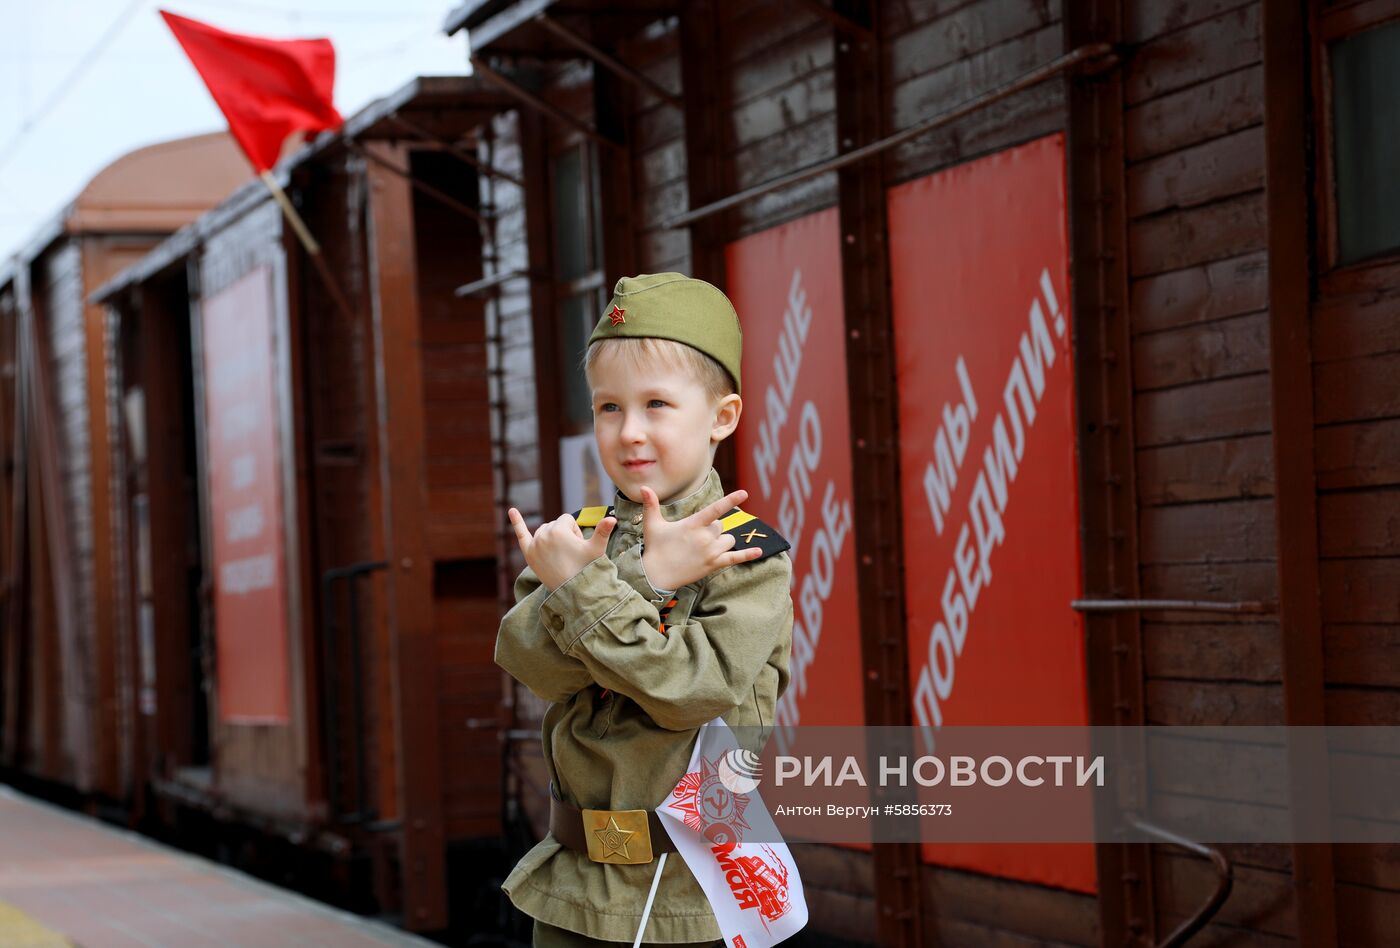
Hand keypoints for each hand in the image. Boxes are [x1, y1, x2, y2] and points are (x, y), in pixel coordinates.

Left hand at [508, 508, 616, 590]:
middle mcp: (544, 534)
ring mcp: (534, 544)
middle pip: (555, 524)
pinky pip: (521, 534)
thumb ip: (603, 531)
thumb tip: (613, 517)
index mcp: (559, 529)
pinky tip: (511, 510)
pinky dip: (516, 521)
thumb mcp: (596, 549)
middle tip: (571, 554)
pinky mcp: (528, 554)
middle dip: (564, 534)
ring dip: (552, 537)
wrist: (572, 591)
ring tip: (560, 555)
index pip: (568, 520)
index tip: (578, 546)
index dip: (575, 532)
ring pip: (544, 531)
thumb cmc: (586, 569)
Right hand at [639, 486, 761, 590]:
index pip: (715, 510)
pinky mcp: (713, 565)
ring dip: (721, 541)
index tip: (744, 493)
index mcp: (693, 525)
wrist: (656, 575)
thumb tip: (643, 486)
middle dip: (712, 529)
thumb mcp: (653, 525)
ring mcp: (710, 552)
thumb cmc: (655, 548)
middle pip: (720, 526)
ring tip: (703, 547)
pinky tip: (759, 552)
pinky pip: (735, 558)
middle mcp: (704, 538)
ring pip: (728, 540)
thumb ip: (651, 504)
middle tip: (694, 538)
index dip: (730, 500)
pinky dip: (747, 555)